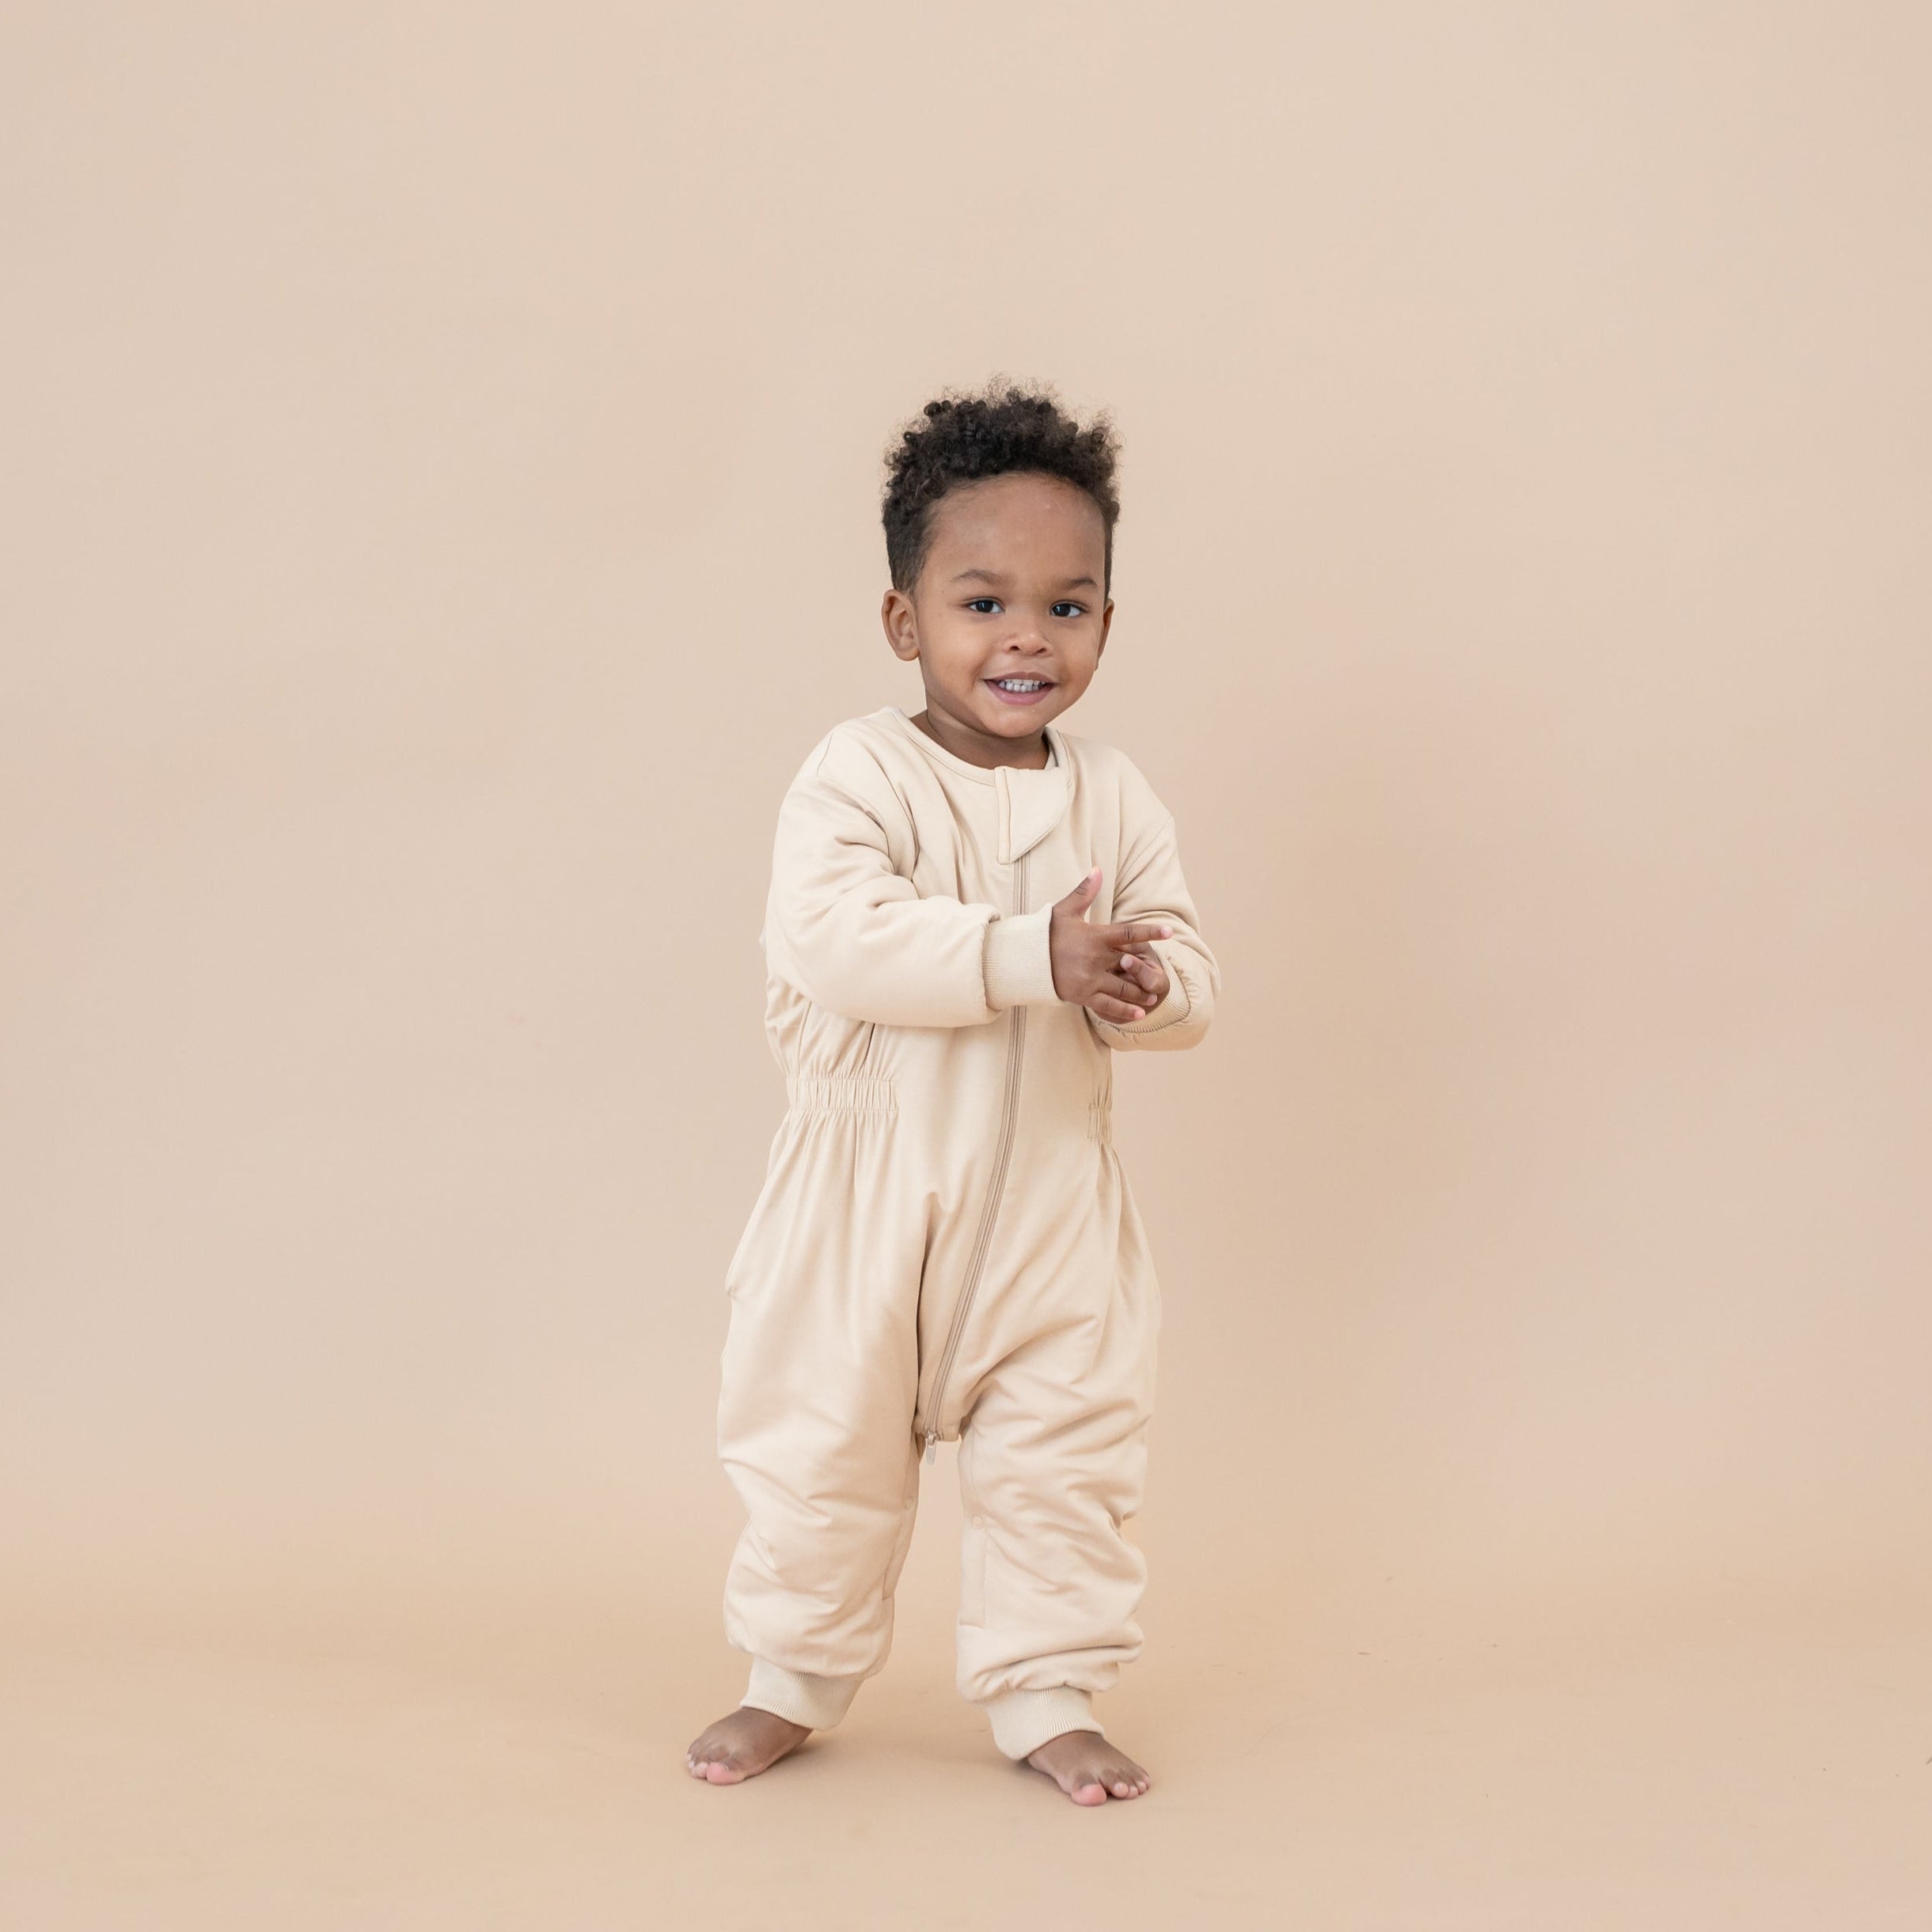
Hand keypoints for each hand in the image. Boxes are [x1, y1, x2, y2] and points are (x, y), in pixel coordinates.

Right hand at [1048, 866, 1174, 1022]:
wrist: (1022, 960)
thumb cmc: (1046, 933)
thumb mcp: (1065, 910)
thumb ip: (1084, 892)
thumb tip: (1097, 869)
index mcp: (1095, 937)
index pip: (1129, 934)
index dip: (1150, 932)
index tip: (1168, 933)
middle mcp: (1095, 959)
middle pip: (1130, 965)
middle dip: (1146, 971)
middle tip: (1161, 976)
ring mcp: (1089, 979)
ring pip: (1123, 988)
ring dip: (1140, 993)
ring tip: (1153, 997)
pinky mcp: (1082, 995)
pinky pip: (1108, 1006)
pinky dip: (1125, 1012)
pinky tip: (1140, 1015)